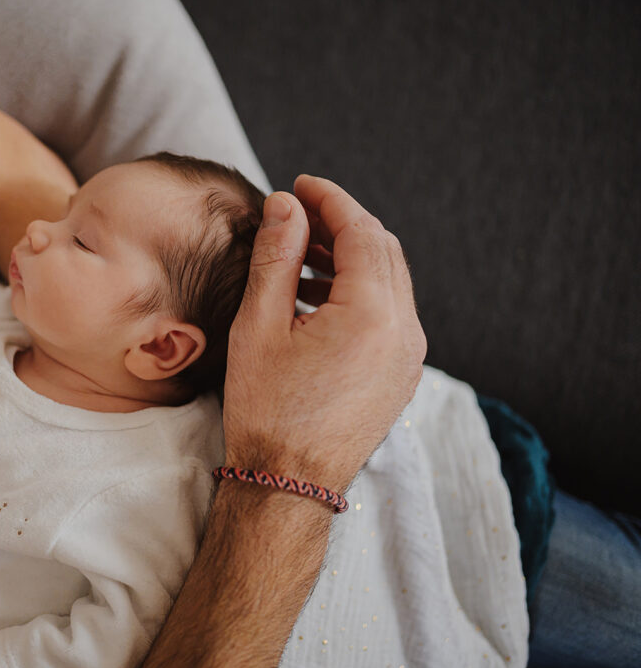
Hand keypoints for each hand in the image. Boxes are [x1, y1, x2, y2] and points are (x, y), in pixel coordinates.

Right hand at [223, 176, 425, 489]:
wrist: (287, 484)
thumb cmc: (267, 409)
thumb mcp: (259, 325)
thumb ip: (276, 256)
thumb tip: (286, 205)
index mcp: (373, 314)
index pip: (362, 231)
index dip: (331, 200)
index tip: (300, 184)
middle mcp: (404, 332)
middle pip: (383, 251)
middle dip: (342, 224)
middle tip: (298, 214)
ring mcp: (408, 357)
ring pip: (389, 282)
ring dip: (350, 257)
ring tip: (300, 255)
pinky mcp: (400, 375)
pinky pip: (389, 314)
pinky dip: (358, 292)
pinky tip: (317, 298)